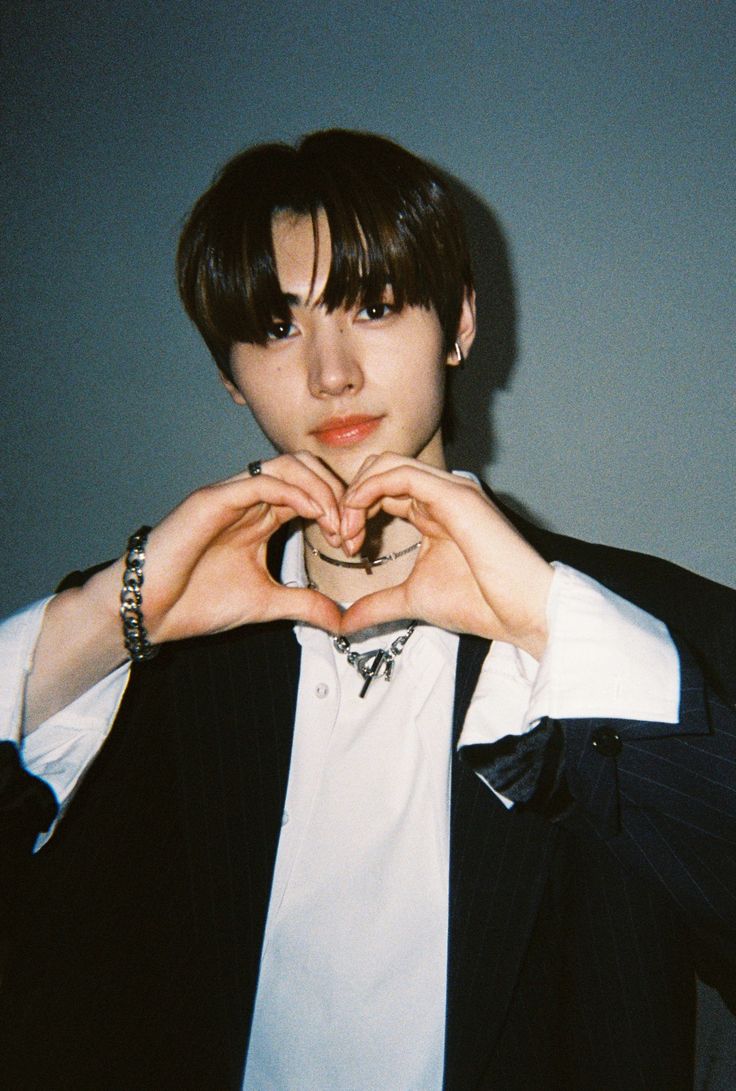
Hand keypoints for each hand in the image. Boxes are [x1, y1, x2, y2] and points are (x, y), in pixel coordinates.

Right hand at [138, 452, 344, 640]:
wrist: (150, 612)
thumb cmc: (196, 603)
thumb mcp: (266, 604)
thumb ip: (304, 604)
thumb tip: (341, 620)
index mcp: (260, 516)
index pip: (311, 492)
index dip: (339, 510)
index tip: (354, 544)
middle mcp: (247, 499)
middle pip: (305, 468)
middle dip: (337, 494)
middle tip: (350, 530)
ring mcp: (230, 496)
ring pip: (286, 466)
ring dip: (320, 490)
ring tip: (336, 523)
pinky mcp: (212, 500)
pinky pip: (261, 481)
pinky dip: (294, 492)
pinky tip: (314, 515)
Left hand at [338, 456, 552, 658]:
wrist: (521, 613)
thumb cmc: (478, 604)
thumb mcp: (411, 600)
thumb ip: (375, 605)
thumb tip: (342, 624)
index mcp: (433, 510)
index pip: (382, 490)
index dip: (354, 511)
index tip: (344, 546)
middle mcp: (441, 493)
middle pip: (379, 469)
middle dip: (350, 498)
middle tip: (342, 537)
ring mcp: (450, 489)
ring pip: (387, 464)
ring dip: (356, 493)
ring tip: (348, 530)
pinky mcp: (456, 495)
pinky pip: (402, 474)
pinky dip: (370, 489)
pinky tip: (357, 516)